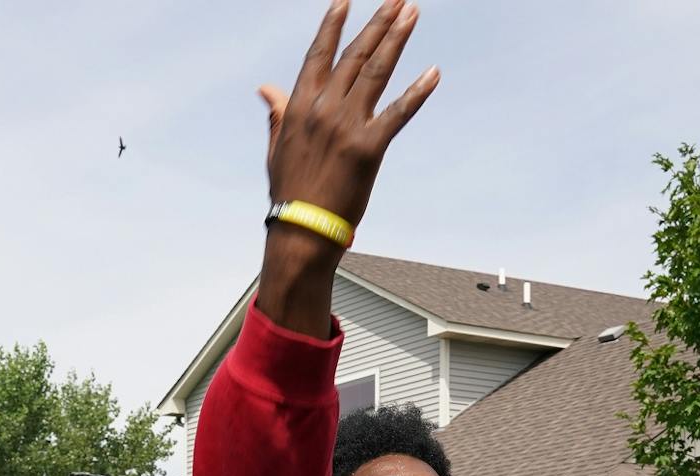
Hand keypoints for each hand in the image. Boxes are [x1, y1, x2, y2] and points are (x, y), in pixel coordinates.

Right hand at [260, 1, 438, 227]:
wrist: (302, 230)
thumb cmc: (290, 192)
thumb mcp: (278, 148)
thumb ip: (278, 113)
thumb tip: (266, 89)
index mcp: (299, 106)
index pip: (319, 55)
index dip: (333, 25)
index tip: (344, 1)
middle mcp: (324, 109)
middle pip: (355, 55)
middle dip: (378, 22)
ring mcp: (347, 125)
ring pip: (376, 71)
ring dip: (396, 39)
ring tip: (412, 13)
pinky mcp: (370, 147)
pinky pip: (398, 113)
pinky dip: (417, 91)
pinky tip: (433, 73)